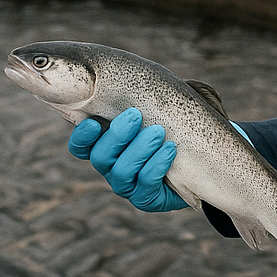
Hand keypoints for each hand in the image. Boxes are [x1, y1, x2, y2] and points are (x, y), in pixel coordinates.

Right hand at [67, 107, 186, 211]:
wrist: (195, 160)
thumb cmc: (169, 126)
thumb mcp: (154, 110)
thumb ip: (139, 98)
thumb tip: (134, 78)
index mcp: (104, 146)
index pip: (80, 147)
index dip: (83, 137)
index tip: (93, 122)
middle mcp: (111, 167)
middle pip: (101, 157)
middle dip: (117, 135)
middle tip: (136, 115)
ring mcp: (127, 185)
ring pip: (122, 171)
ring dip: (140, 149)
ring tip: (158, 132)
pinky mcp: (146, 198)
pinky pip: (146, 184)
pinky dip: (157, 164)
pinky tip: (170, 148)